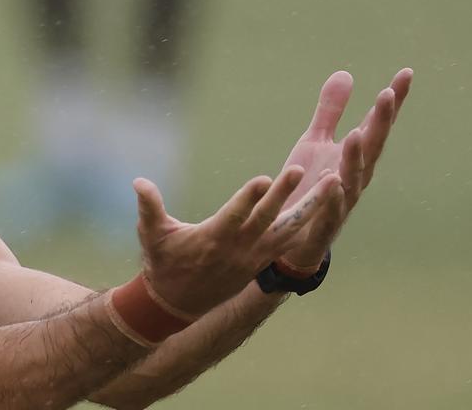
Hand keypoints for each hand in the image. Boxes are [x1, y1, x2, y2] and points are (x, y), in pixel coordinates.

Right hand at [134, 166, 341, 316]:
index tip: (264, 179)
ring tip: (333, 183)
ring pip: (289, 230)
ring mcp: (254, 256)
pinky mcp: (262, 260)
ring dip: (311, 207)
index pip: (234, 216)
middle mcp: (238, 249)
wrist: (177, 303)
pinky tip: (326, 203)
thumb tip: (139, 181)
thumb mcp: (150, 234)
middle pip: (266, 219)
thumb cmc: (162, 263)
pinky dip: (308, 222)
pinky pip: (290, 240)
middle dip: (284, 194)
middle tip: (300, 169)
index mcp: (212, 239)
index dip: (249, 198)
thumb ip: (149, 207)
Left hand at [276, 68, 412, 270]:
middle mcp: (354, 175)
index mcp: (354, 155)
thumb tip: (346, 73)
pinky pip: (329, 207)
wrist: (290, 233)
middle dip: (380, 121)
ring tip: (356, 133)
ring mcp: (341, 199)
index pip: (376, 124)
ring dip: (356, 156)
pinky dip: (331, 194)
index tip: (405, 73)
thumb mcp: (315, 141)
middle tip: (387, 94)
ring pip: (353, 176)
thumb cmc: (307, 184)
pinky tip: (331, 179)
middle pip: (372, 146)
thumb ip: (330, 112)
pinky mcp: (322, 220)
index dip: (391, 101)